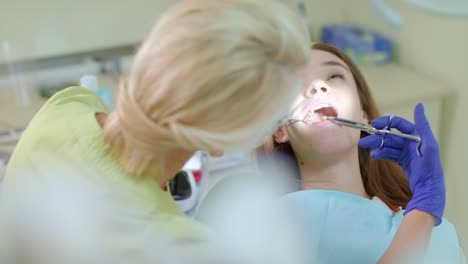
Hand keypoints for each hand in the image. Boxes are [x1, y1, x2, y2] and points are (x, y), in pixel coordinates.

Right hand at [358, 103, 444, 224]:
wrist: (428, 187)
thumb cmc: (430, 165)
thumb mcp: (428, 144)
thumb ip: (422, 124)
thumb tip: (419, 105)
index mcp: (417, 135)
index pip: (398, 124)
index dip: (385, 122)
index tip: (373, 124)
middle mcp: (411, 142)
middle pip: (390, 136)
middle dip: (376, 137)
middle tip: (363, 141)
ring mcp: (406, 152)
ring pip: (387, 146)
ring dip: (377, 146)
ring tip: (367, 149)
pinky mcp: (402, 161)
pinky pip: (389, 154)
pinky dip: (381, 154)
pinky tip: (374, 156)